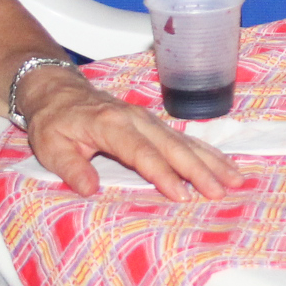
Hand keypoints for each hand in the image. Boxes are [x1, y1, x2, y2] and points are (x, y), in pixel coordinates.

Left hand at [17, 65, 238, 201]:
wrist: (57, 90)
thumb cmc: (54, 120)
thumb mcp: (50, 146)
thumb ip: (70, 167)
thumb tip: (90, 188)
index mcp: (111, 125)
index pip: (142, 153)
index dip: (162, 174)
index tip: (181, 195)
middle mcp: (136, 119)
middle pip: (173, 147)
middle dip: (199, 171)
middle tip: (220, 192)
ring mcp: (148, 120)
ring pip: (185, 142)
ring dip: (212, 162)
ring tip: (235, 180)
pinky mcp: (154, 124)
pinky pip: (185, 139)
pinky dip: (207, 153)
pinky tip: (224, 166)